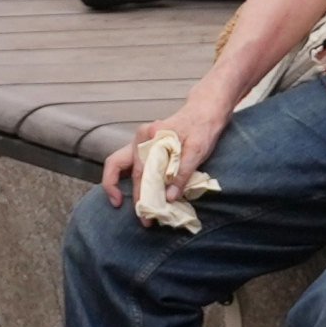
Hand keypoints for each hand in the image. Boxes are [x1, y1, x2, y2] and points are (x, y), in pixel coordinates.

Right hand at [102, 97, 230, 207]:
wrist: (205, 112)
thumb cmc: (202, 129)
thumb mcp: (197, 152)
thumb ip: (182, 173)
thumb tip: (169, 197)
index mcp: (150, 136)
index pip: (139, 170)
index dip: (138, 191)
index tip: (141, 209)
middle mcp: (139, 137)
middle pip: (121, 166)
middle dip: (125, 191)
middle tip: (137, 214)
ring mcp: (139, 140)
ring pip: (119, 163)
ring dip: (120, 183)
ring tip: (125, 202)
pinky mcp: (145, 145)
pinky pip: (130, 163)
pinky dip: (130, 178)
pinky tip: (140, 190)